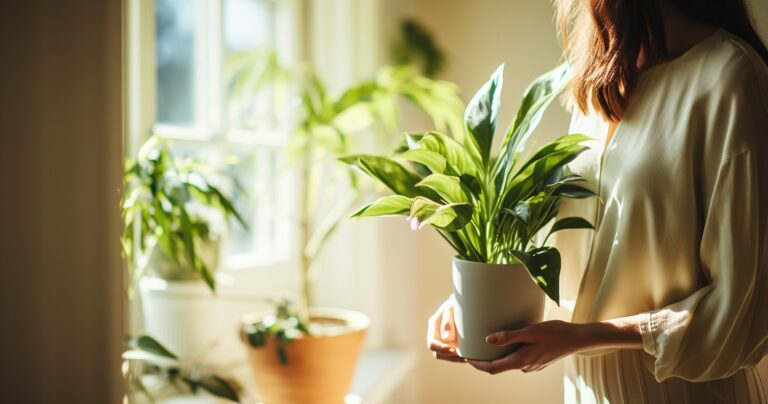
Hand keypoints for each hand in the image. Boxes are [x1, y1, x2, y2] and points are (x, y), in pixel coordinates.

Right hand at [427, 295, 465, 362]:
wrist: (467, 300)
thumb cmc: (459, 302)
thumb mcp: (453, 308)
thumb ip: (448, 322)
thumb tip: (446, 339)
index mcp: (434, 324)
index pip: (432, 343)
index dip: (441, 349)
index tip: (454, 350)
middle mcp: (437, 333)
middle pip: (438, 353)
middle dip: (450, 356)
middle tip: (464, 356)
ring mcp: (445, 339)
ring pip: (447, 356)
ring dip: (457, 358)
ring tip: (469, 356)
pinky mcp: (454, 342)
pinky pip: (456, 354)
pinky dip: (462, 356)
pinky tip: (472, 354)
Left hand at [467, 320, 586, 373]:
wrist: (577, 339)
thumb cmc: (555, 332)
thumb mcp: (530, 331)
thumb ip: (509, 336)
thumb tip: (488, 340)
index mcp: (521, 361)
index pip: (493, 368)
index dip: (477, 364)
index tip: (466, 358)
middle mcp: (525, 367)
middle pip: (499, 367)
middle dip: (484, 360)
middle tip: (471, 351)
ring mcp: (532, 366)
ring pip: (509, 362)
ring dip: (497, 356)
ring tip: (485, 345)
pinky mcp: (537, 362)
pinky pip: (518, 359)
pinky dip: (509, 354)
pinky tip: (507, 344)